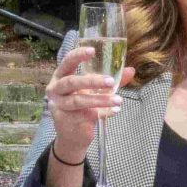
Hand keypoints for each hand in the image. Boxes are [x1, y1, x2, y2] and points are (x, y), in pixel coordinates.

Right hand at [43, 41, 125, 166]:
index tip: (93, 51)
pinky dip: (102, 112)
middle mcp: (55, 89)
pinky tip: (114, 111)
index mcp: (61, 76)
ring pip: (79, 100)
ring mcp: (58, 106)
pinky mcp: (65, 121)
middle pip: (71, 82)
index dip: (78, 55)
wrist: (73, 135)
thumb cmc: (83, 108)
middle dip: (92, 81)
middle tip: (110, 81)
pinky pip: (85, 115)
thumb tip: (130, 70)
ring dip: (100, 100)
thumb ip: (110, 81)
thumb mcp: (95, 91)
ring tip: (118, 100)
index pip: (67, 62)